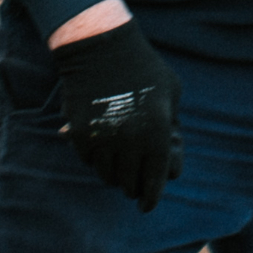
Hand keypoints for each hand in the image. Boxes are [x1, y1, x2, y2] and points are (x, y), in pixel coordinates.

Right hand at [47, 15, 183, 210]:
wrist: (102, 47)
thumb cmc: (144, 68)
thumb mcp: (171, 94)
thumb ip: (172, 127)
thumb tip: (169, 159)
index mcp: (157, 133)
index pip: (154, 182)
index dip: (150, 199)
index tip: (146, 206)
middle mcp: (129, 141)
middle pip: (129, 184)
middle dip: (133, 186)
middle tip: (133, 182)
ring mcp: (102, 138)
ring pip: (107, 176)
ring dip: (114, 174)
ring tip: (119, 162)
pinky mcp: (79, 133)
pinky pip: (88, 161)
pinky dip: (96, 159)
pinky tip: (102, 146)